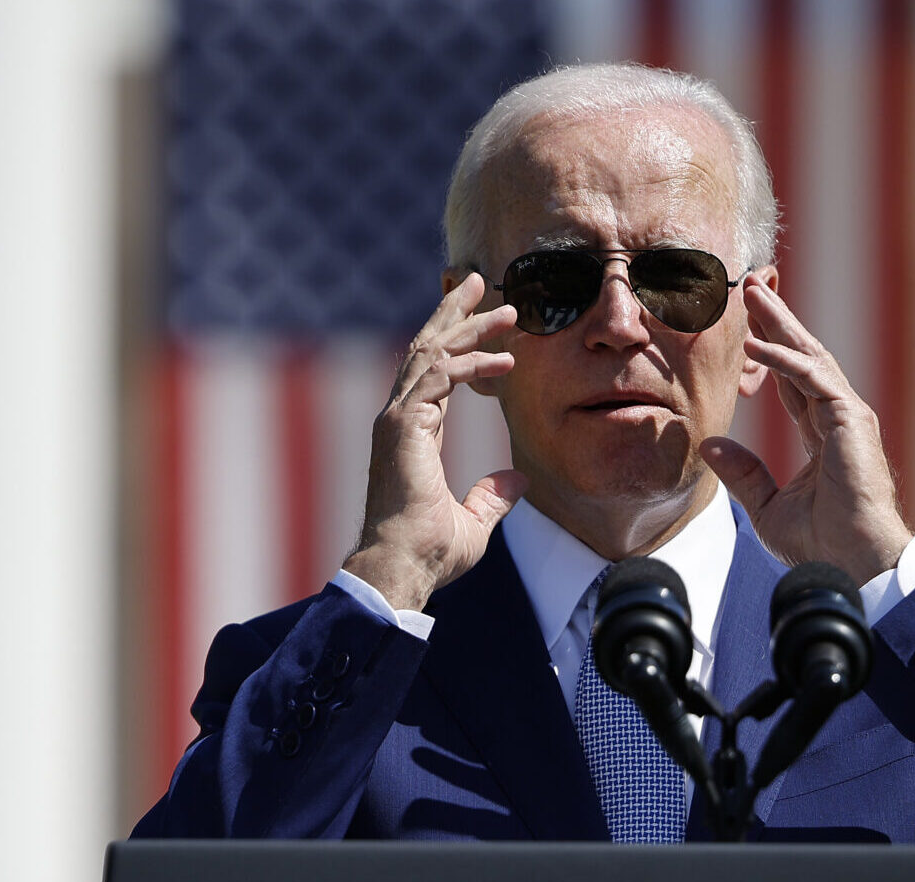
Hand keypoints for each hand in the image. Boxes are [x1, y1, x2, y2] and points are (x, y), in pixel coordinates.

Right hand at [343, 272, 527, 611]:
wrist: (401, 567)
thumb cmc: (428, 552)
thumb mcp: (474, 521)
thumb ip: (493, 497)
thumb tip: (518, 481)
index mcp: (411, 432)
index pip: (434, 373)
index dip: (462, 345)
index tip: (495, 330)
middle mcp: (398, 417)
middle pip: (426, 347)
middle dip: (456, 312)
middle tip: (482, 282)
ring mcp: (396, 419)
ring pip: (431, 352)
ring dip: (468, 325)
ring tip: (505, 305)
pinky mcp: (403, 426)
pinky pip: (440, 377)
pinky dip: (472, 363)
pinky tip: (504, 359)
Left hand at [702, 282, 913, 585]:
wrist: (854, 564)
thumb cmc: (822, 545)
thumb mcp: (768, 507)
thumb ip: (743, 474)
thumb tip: (710, 445)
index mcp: (823, 435)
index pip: (793, 382)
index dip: (769, 353)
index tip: (745, 327)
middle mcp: (838, 418)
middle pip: (803, 358)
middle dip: (776, 322)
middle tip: (750, 289)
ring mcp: (848, 416)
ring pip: (811, 357)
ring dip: (780, 325)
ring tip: (753, 296)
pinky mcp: (851, 420)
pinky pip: (813, 380)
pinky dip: (783, 360)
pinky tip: (756, 345)